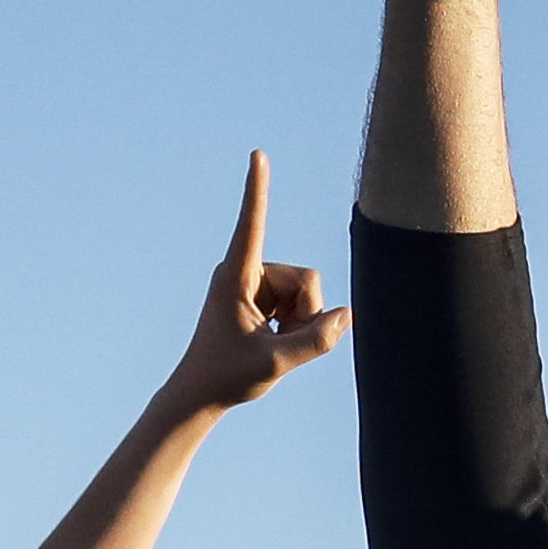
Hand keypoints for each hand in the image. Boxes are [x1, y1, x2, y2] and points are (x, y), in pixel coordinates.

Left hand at [160, 154, 345, 417]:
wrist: (200, 394)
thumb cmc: (226, 377)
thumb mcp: (275, 363)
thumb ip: (316, 340)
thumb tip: (347, 315)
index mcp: (235, 276)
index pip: (251, 224)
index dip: (257, 189)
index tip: (257, 154)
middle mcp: (244, 270)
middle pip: (305, 278)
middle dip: (306, 313)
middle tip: (279, 343)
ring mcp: (255, 282)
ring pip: (307, 290)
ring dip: (302, 321)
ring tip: (273, 343)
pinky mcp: (262, 294)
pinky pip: (301, 300)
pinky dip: (298, 324)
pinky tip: (275, 339)